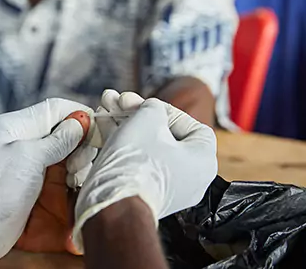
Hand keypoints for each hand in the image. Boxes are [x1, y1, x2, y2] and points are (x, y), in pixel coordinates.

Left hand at [0, 98, 90, 264]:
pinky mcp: (34, 179)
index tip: (97, 125)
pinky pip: (60, 168)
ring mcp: (28, 159)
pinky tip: (73, 183)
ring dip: (76, 159)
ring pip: (64, 149)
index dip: (77, 113)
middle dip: (78, 141)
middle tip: (81, 161)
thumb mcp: (31, 158)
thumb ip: (59, 139)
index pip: (53, 108)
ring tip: (75, 175)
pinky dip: (70, 173)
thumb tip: (82, 120)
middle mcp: (22, 138)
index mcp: (16, 124)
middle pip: (61, 129)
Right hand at [72, 92, 217, 251]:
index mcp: (203, 160)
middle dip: (137, 112)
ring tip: (106, 106)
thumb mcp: (149, 117)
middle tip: (120, 101)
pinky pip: (137, 160)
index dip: (167, 110)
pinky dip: (121, 141)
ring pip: (145, 144)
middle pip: (163, 133)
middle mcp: (190, 176)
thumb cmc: (139, 161)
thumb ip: (154, 106)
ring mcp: (166, 186)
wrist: (114, 203)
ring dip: (125, 122)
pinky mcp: (144, 192)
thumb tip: (151, 109)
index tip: (147, 105)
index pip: (190, 125)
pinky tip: (102, 124)